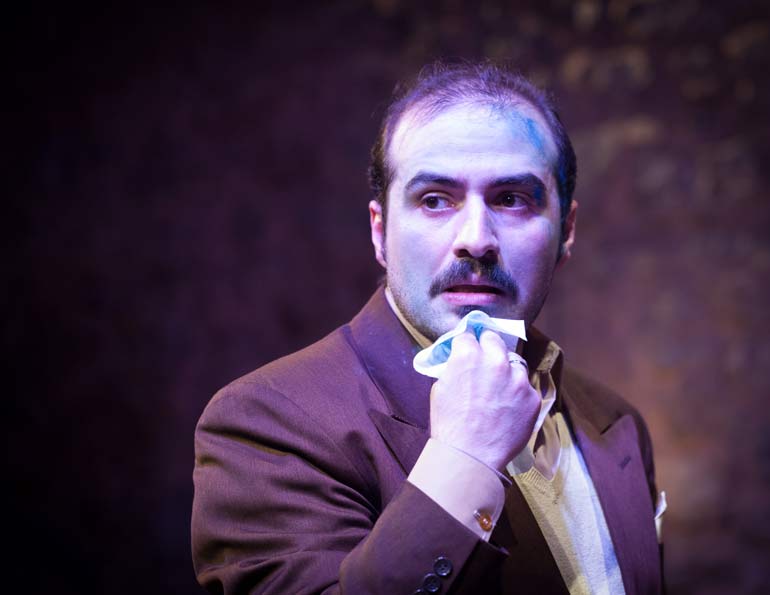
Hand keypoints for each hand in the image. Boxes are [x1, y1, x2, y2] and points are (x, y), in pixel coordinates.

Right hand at [429, 329, 539, 471]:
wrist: (471, 457)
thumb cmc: (449, 424)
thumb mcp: (440, 388)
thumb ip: (454, 367)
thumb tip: (461, 358)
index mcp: (468, 355)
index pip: (469, 335)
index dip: (466, 344)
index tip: (467, 349)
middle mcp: (495, 361)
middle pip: (494, 340)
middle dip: (488, 348)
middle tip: (484, 362)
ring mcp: (517, 379)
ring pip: (513, 363)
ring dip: (506, 371)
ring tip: (497, 391)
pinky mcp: (532, 397)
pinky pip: (525, 388)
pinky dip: (517, 394)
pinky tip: (507, 409)